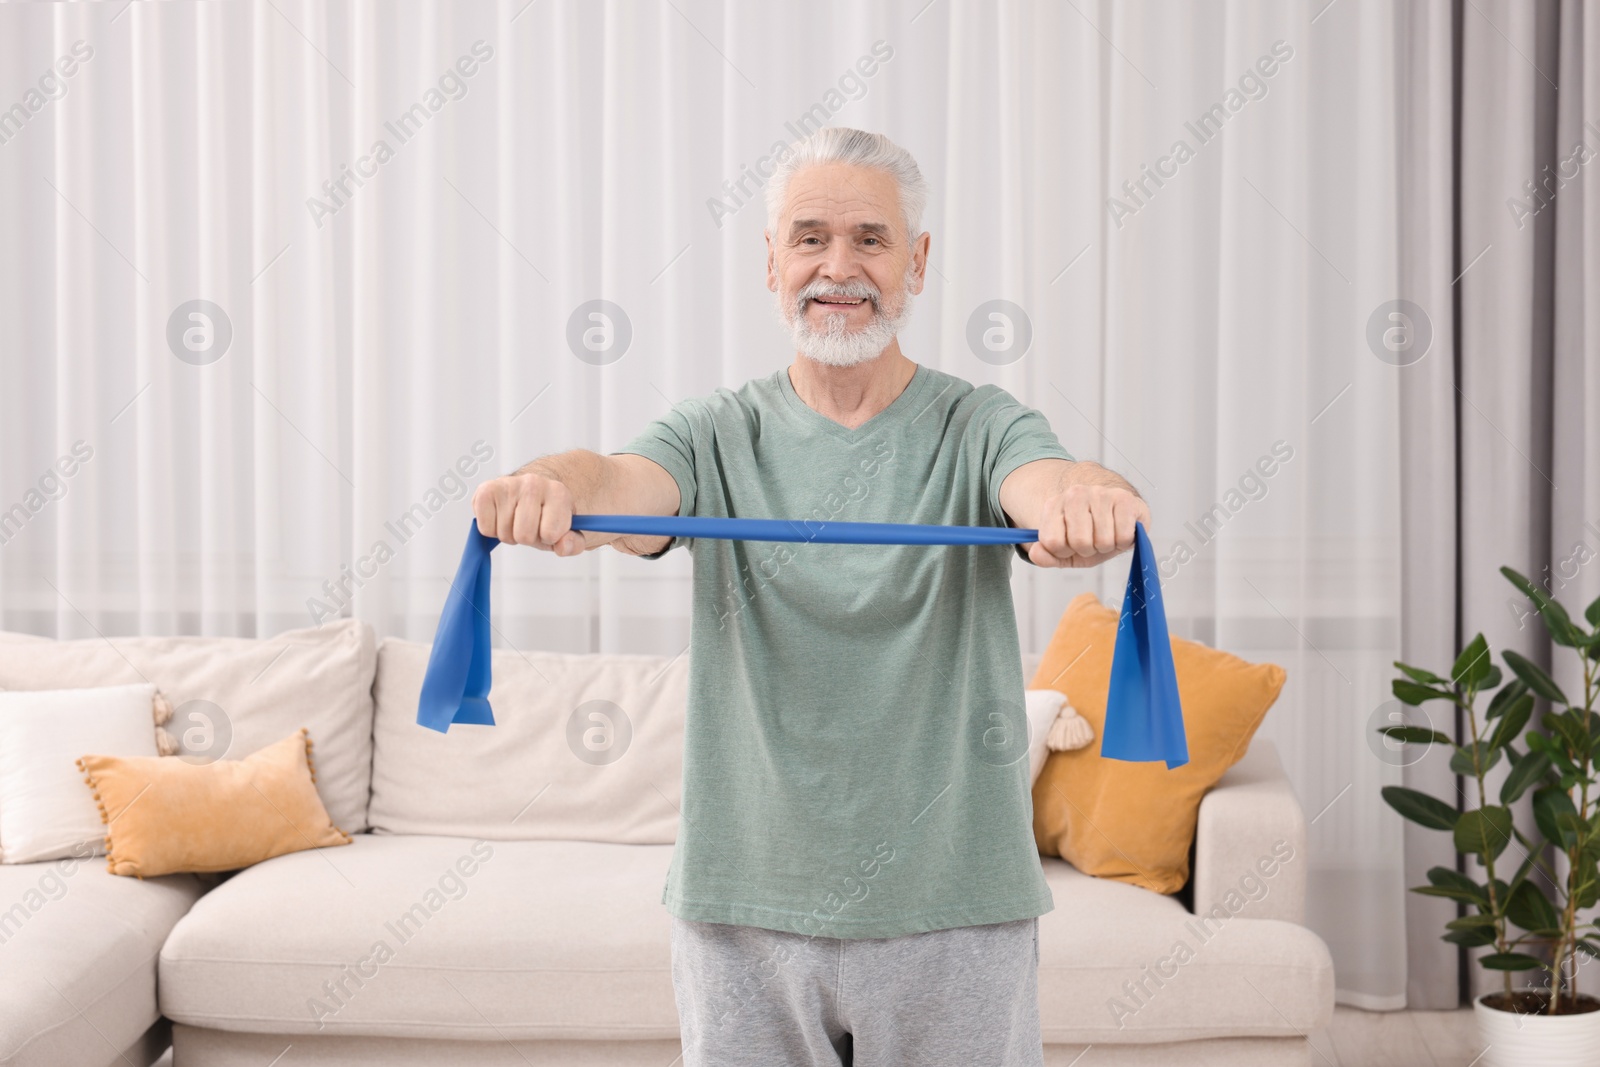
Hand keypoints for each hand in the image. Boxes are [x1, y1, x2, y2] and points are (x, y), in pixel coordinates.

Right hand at [471, 472, 586, 556]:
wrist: (536, 490)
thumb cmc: (551, 513)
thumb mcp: (571, 531)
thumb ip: (574, 543)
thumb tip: (562, 546)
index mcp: (558, 492)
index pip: (550, 534)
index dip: (550, 539)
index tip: (551, 528)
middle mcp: (533, 483)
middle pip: (524, 535)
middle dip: (528, 538)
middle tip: (532, 526)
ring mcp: (508, 485)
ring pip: (504, 534)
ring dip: (510, 534)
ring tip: (517, 520)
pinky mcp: (486, 491)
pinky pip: (485, 528)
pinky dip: (492, 530)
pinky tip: (502, 516)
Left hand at [1026, 484, 1150, 568]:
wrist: (1116, 515)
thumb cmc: (1090, 535)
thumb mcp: (1064, 552)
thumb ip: (1046, 556)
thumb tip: (1035, 553)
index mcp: (1054, 505)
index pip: (1051, 542)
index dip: (1063, 552)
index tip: (1070, 546)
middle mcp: (1075, 494)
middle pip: (1079, 542)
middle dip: (1087, 550)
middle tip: (1091, 541)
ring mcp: (1100, 494)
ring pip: (1103, 541)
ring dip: (1107, 546)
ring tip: (1107, 534)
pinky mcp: (1125, 498)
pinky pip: (1124, 536)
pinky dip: (1124, 542)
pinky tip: (1121, 530)